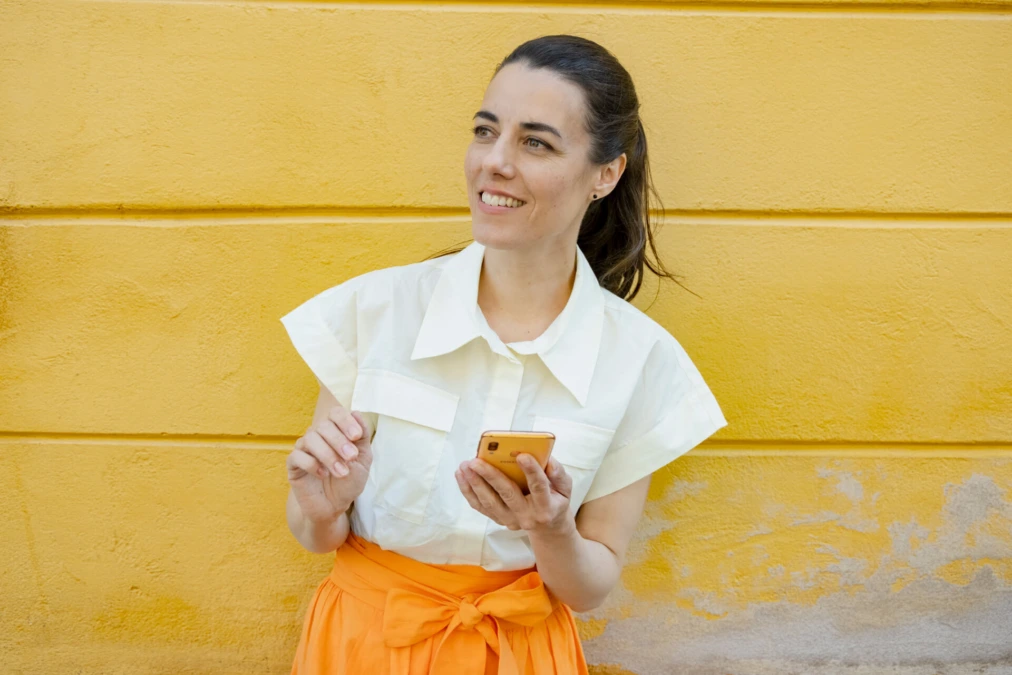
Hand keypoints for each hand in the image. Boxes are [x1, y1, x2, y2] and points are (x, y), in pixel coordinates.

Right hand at [286, 405, 372, 524]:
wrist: (335, 506)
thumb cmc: (349, 480)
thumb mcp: (363, 459)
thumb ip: (363, 436)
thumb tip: (357, 413)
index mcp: (335, 431)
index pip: (335, 413)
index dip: (346, 421)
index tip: (356, 436)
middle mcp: (317, 436)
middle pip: (323, 426)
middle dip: (339, 441)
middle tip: (351, 457)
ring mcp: (304, 449)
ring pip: (310, 439)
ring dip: (329, 455)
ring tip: (341, 472)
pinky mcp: (293, 465)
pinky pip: (297, 456)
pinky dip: (312, 464)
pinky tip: (323, 475)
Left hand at [455, 454, 573, 533]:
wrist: (548, 527)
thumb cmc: (556, 501)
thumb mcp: (565, 488)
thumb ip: (558, 473)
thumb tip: (546, 458)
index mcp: (546, 507)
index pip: (539, 487)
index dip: (531, 471)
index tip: (521, 455)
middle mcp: (527, 516)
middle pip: (507, 495)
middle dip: (490, 476)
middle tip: (476, 460)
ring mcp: (510, 520)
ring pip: (489, 502)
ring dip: (474, 483)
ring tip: (465, 465)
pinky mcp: (498, 519)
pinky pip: (480, 506)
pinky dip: (468, 491)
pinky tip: (461, 475)